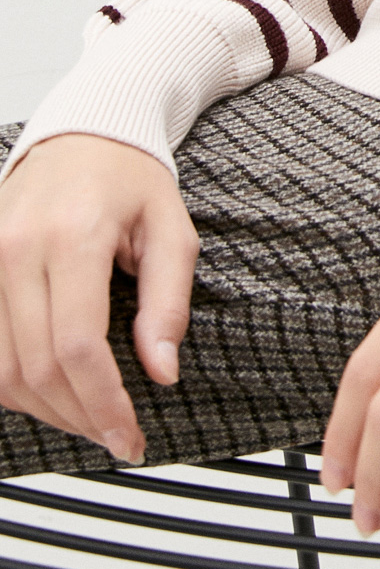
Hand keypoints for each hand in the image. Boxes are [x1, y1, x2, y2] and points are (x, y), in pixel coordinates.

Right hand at [0, 135, 199, 460]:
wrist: (83, 132)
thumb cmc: (131, 177)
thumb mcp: (172, 228)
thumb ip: (167, 301)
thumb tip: (163, 371)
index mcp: (74, 236)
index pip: (77, 346)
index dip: (104, 404)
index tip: (130, 435)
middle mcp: (18, 248)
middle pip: (36, 367)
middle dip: (80, 416)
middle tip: (118, 436)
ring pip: (1, 369)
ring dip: (46, 410)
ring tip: (90, 418)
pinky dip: (14, 385)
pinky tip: (52, 392)